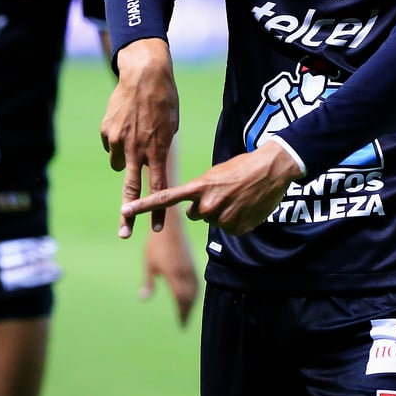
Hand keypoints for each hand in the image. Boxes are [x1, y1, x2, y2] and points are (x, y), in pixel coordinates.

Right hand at [100, 39, 178, 237]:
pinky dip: (117, 140)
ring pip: (119, 163)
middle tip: (125, 233)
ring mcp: (118, 141)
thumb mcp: (170, 126)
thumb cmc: (164, 99)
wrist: (144, 74)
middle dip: (128, 215)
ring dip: (125, 158)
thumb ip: (159, 148)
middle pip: (131, 189)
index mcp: (157, 149)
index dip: (158, 210)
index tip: (157, 229)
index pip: (158, 187)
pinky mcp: (106, 131)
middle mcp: (136, 149)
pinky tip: (125, 123)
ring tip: (134, 136)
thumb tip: (148, 162)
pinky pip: (111, 145)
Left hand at [121, 141, 300, 235]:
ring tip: (237, 197)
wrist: (270, 169)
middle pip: (195, 213)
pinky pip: (229, 228)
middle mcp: (206, 205)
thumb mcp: (214, 174)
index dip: (144, 206)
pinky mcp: (236, 229)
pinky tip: (246, 207)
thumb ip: (199, 192)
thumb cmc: (242, 167)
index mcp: (198, 187)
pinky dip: (236, 220)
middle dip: (205, 205)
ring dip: (222, 212)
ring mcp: (222, 219)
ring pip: (213, 220)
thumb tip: (194, 210)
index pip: (165, 198)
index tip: (125, 212)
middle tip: (223, 192)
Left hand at [142, 210, 198, 325]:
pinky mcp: (191, 261)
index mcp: (174, 276)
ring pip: (194, 290)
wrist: (170, 223)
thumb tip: (143, 298)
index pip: (181, 301)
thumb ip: (148, 282)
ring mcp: (190, 267)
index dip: (181, 314)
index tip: (180, 326)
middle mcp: (185, 273)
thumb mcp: (149, 263)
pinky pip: (196, 281)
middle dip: (187, 310)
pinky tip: (190, 293)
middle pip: (190, 298)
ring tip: (187, 311)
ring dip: (191, 302)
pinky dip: (194, 291)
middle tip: (183, 321)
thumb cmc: (155, 243)